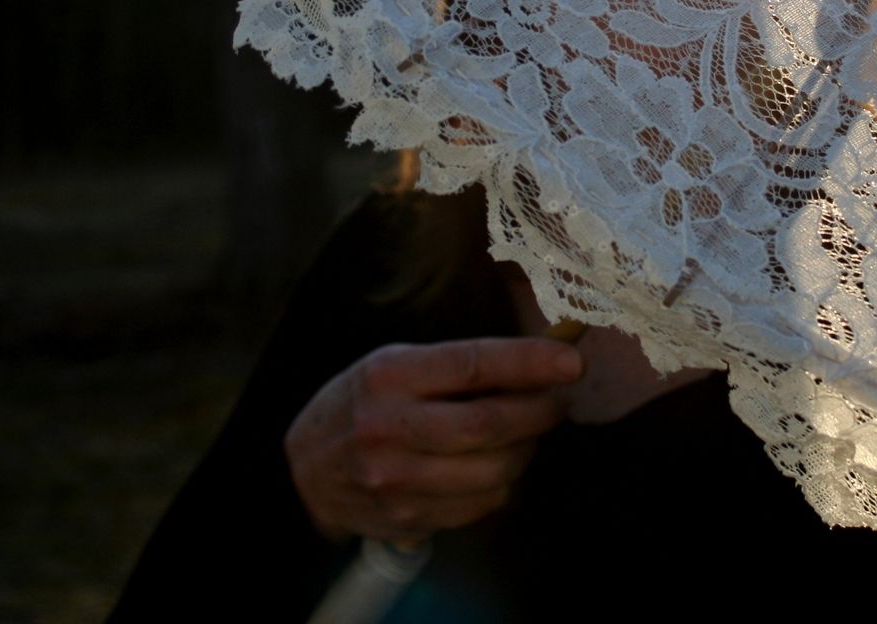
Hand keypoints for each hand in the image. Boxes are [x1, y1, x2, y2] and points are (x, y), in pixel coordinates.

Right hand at [285, 337, 583, 543]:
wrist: (306, 469)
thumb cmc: (366, 402)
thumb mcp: (398, 364)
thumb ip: (462, 364)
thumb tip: (542, 359)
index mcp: (388, 376)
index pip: (472, 365)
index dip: (529, 363)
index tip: (570, 362)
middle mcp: (387, 428)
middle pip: (490, 424)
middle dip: (539, 411)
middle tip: (556, 401)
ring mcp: (395, 480)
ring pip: (494, 469)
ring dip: (526, 450)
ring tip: (525, 433)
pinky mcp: (406, 518)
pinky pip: (481, 503)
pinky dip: (503, 482)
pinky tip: (495, 463)